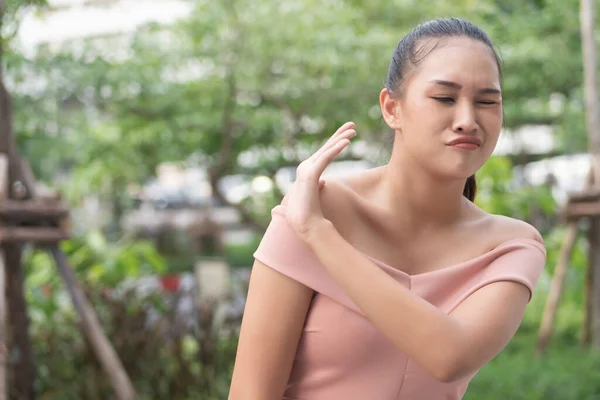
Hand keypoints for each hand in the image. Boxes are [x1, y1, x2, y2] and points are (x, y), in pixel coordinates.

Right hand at [285, 122, 355, 239]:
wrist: (306, 225)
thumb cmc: (310, 213)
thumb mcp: (315, 194)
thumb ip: (318, 185)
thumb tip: (324, 182)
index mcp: (308, 171)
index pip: (324, 152)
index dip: (336, 141)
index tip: (348, 134)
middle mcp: (305, 167)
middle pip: (326, 147)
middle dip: (339, 134)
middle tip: (352, 125)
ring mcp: (306, 169)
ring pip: (327, 150)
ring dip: (340, 138)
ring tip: (353, 130)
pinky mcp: (310, 174)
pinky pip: (326, 158)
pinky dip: (336, 149)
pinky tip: (346, 142)